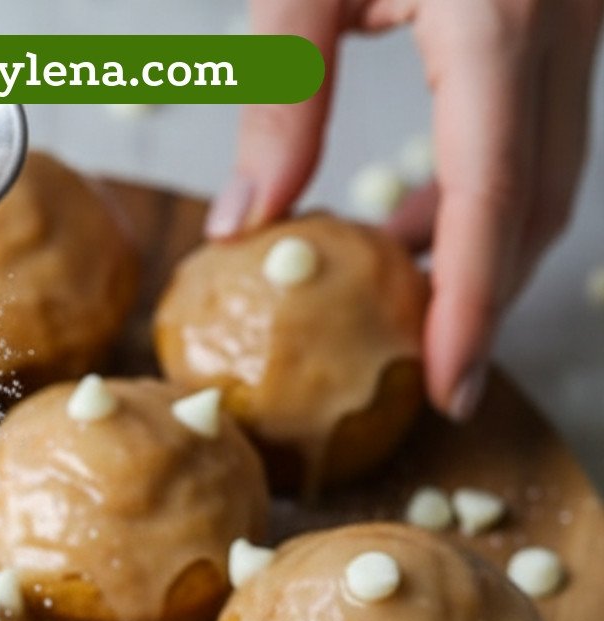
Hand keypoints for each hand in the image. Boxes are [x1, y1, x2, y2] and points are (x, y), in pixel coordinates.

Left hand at [208, 0, 603, 417]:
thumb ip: (281, 97)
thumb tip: (245, 225)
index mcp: (496, 18)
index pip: (491, 199)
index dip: (470, 308)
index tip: (444, 389)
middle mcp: (561, 22)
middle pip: (537, 205)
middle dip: (486, 301)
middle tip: (430, 378)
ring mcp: (578, 19)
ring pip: (551, 178)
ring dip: (487, 252)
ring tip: (405, 304)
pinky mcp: (570, 17)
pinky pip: (542, 135)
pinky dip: (490, 197)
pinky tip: (421, 227)